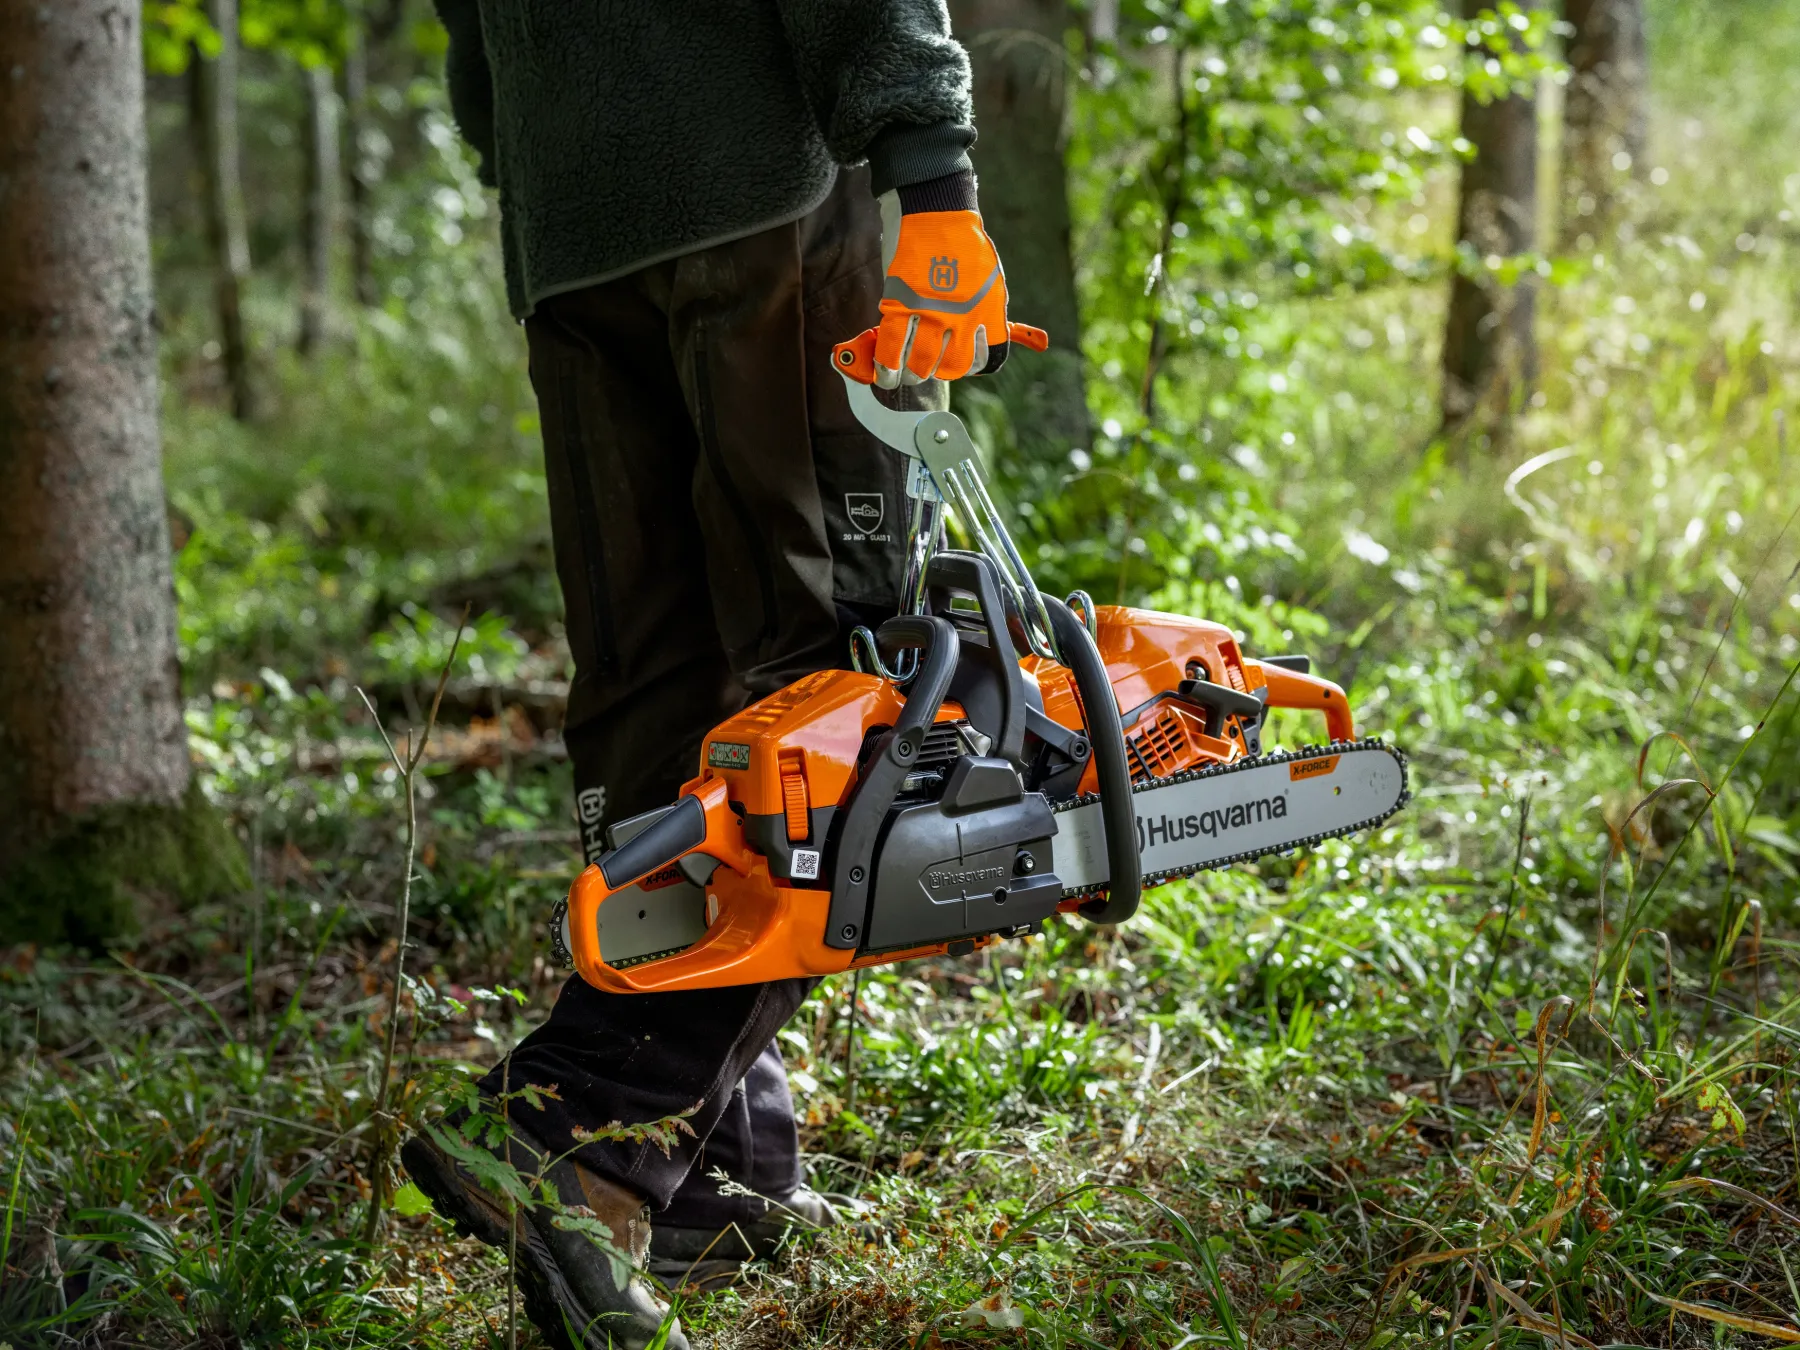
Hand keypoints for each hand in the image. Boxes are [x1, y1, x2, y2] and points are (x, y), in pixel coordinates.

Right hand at [833, 177, 1046, 386]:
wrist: (936, 207)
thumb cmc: (960, 241)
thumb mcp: (986, 278)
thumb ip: (979, 310)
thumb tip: (970, 336)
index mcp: (987, 312)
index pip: (982, 360)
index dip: (966, 366)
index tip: (952, 359)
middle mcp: (963, 318)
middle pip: (948, 369)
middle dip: (931, 374)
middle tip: (918, 369)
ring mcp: (931, 313)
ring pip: (918, 365)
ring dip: (906, 375)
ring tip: (896, 374)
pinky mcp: (901, 304)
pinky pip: (892, 348)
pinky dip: (885, 365)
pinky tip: (882, 370)